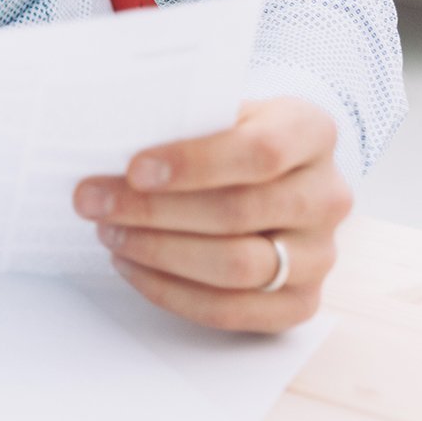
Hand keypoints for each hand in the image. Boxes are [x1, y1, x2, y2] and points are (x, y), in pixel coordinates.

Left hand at [75, 97, 353, 333]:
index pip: (261, 151)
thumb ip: (180, 121)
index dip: (194, 164)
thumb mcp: (214, 109)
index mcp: (311, 133)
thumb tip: (107, 144)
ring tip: (109, 233)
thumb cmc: (227, 135)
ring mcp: (320, 254)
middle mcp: (328, 196)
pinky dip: (172, 292)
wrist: (269, 172)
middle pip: (239, 212)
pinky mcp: (301, 302)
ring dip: (159, 253)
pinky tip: (131, 266)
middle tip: (93, 202)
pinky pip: (233, 311)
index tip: (134, 169)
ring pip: (237, 267)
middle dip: (154, 211)